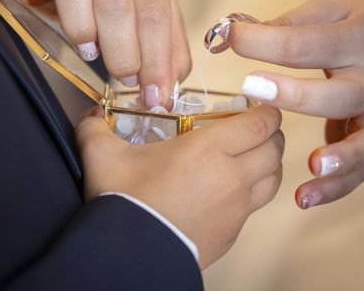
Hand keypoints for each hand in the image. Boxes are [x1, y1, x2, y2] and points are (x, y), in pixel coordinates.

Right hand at [0, 0, 190, 108]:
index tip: (155, 95)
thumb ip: (167, 46)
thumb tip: (168, 88)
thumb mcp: (151, 11)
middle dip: (123, 51)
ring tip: (91, 52)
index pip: (155, 9)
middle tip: (126, 80)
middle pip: (115, 0)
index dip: (156, 57)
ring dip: (81, 24)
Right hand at [76, 105, 283, 268]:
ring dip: (269, 163)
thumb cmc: (125, 203)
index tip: (262, 108)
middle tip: (257, 129)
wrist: (131, 256)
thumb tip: (89, 114)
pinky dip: (257, 191)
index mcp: (209, 149)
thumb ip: (95, 128)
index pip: (259, 123)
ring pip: (274, 178)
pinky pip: (258, 205)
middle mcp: (232, 176)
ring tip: (254, 156)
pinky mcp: (234, 231)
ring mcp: (238, 207)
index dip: (268, 112)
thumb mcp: (103, 157)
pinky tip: (236, 189)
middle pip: (274, 148)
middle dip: (271, 134)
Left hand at [227, 0, 363, 207]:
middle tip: (252, 87)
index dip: (264, 40)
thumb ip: (288, 24)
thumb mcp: (332, 9)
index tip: (230, 38)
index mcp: (358, 38)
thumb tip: (233, 33)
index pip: (307, 43)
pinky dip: (338, 186)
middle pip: (341, 94)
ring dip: (342, 157)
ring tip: (310, 166)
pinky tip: (305, 196)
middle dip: (296, 95)